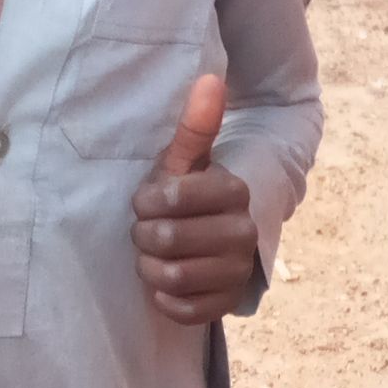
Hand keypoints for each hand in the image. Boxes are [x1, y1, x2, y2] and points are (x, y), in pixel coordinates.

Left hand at [130, 74, 257, 324]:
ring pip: (171, 275)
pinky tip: (165, 282)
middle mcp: (244, 232)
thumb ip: (196, 126)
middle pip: (165, 238)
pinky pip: (180, 309)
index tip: (146, 201)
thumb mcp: (185, 163)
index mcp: (234, 191)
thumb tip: (210, 78)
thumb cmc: (186, 198)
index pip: (172, 198)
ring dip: (150, 266)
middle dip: (144, 236)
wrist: (208, 244)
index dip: (147, 202)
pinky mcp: (225, 305)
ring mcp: (237, 271)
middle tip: (146, 232)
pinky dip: (163, 297)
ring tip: (153, 256)